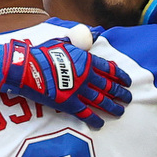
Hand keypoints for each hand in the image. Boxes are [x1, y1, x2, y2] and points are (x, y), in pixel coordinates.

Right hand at [0, 37, 130, 128]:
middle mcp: (86, 77)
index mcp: (86, 61)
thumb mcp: (63, 41)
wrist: (27, 68)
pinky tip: (101, 123)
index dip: (120, 76)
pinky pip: (86, 113)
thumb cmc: (42, 53)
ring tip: (120, 111)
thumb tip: (94, 33)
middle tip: (128, 98)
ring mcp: (79, 91)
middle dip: (121, 93)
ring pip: (101, 101)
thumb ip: (79, 41)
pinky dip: (94, 119)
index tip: (127, 81)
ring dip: (113, 107)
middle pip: (109, 86)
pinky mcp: (69, 104)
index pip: (109, 69)